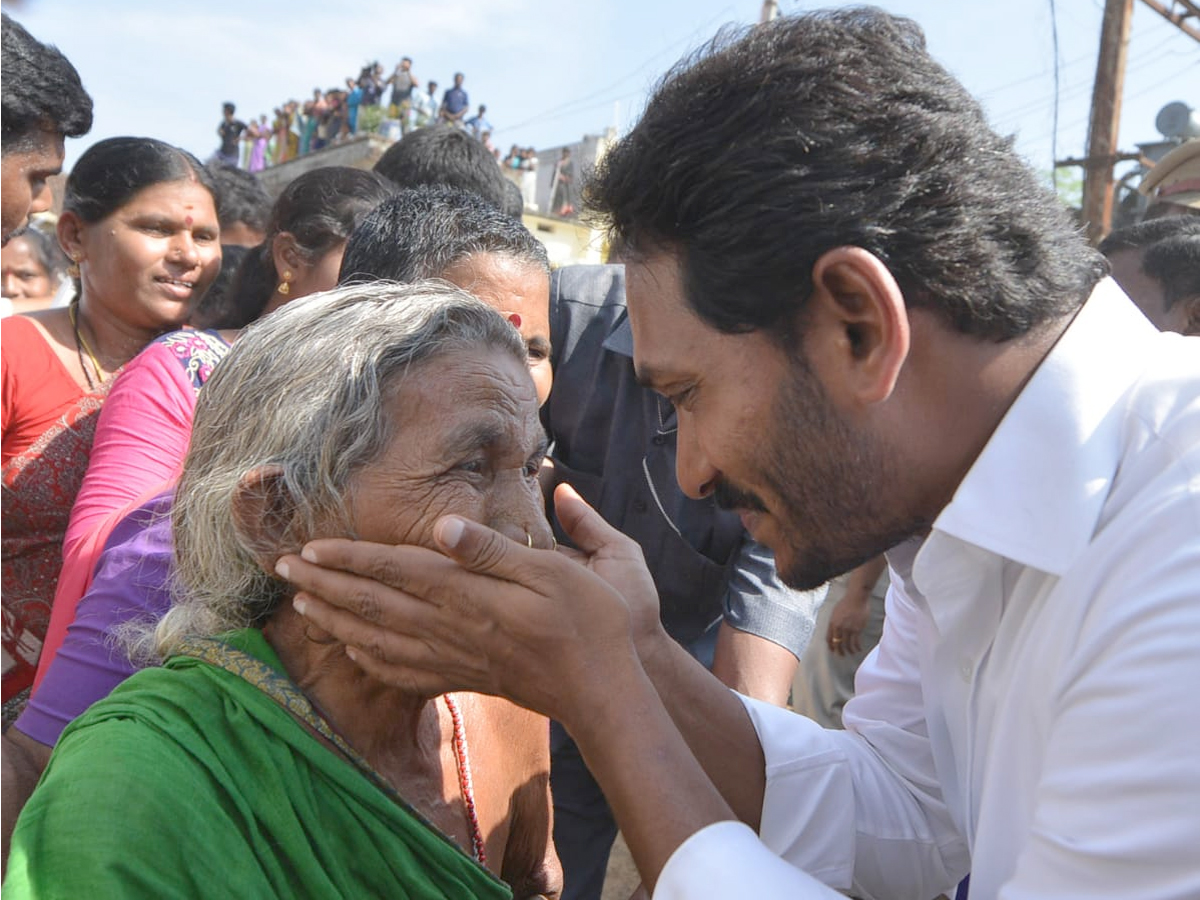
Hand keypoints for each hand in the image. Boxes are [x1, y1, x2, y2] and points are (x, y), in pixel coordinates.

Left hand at [274, 485, 660, 723]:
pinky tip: (355, 653)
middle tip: (282, 569)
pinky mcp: (465, 677)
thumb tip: (440, 527)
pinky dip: (370, 661)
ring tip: (301, 607)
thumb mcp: (552, 571)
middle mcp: (451, 627)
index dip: (348, 557)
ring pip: (378, 639)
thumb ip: (491, 551)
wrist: (601, 689)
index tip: (307, 546)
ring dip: (335, 621)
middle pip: (374, 604)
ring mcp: (455, 658)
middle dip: (324, 585)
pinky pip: (403, 673)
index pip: (395, 570)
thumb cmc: (588, 620)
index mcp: (469, 594)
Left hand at [826, 591, 868, 655]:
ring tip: (851, 653)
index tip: (833, 650)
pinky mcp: (857, 629)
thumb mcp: (836, 611)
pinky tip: (858, 649)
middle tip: (841, 655)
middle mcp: (839, 627)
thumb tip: (835, 629)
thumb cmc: (847, 602)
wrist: (857, 598)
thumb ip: (835, 621)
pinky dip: (857, 647)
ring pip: (847, 645)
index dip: (831, 646)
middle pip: (837, 643)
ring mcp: (848, 629)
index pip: (829, 638)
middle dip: (839, 651)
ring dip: (849, 651)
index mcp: (832, 623)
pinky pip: (856, 642)